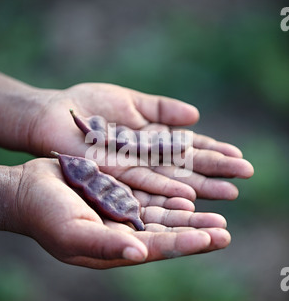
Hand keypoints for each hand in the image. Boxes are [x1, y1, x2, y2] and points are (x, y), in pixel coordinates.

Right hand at [15, 158, 230, 268]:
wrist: (27, 190)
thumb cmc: (45, 215)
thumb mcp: (72, 232)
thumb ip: (105, 243)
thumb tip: (140, 253)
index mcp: (114, 248)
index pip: (157, 248)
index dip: (185, 243)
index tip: (213, 238)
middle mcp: (122, 233)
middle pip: (166, 234)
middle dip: (196, 232)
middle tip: (224, 230)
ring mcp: (121, 214)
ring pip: (162, 216)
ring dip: (189, 216)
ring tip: (217, 214)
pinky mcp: (118, 195)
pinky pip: (150, 197)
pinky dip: (170, 197)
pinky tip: (189, 195)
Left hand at [28, 83, 252, 199]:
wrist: (53, 114)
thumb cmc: (87, 105)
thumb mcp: (130, 101)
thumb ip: (160, 110)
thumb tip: (195, 116)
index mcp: (151, 139)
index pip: (188, 148)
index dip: (214, 152)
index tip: (239, 157)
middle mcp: (145, 159)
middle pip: (186, 167)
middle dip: (215, 172)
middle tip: (246, 176)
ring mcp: (131, 169)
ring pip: (171, 180)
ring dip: (200, 187)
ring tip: (228, 193)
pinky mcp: (112, 177)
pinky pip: (143, 185)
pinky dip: (166, 192)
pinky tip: (189, 199)